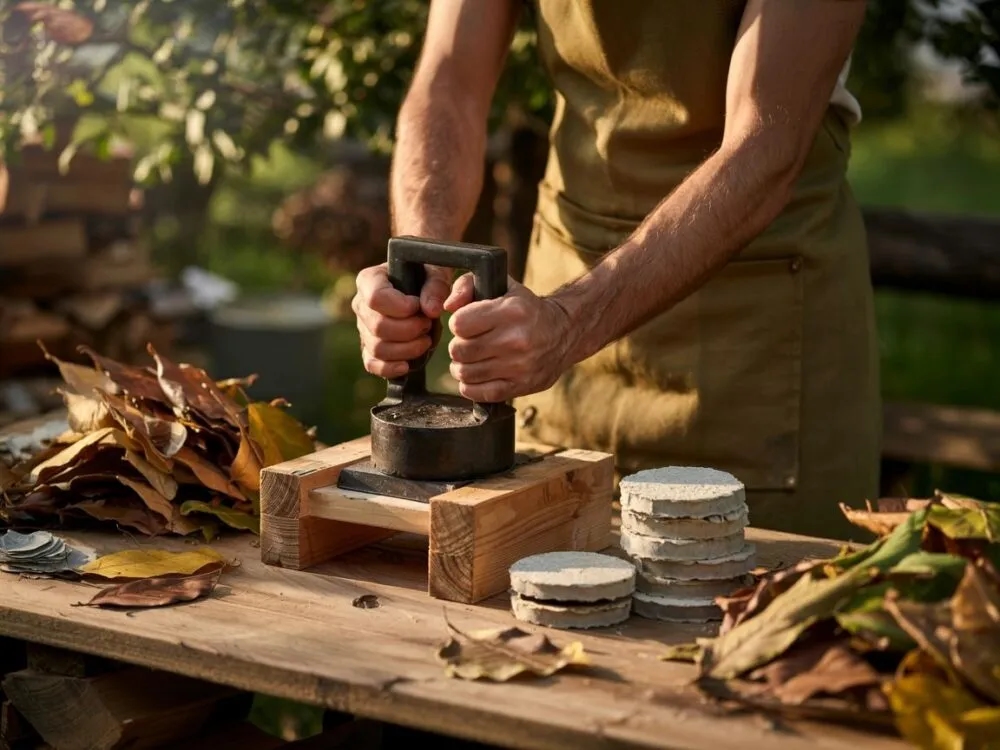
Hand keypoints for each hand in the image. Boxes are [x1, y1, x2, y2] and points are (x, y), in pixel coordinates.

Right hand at [352, 263, 450, 377]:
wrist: (422, 292)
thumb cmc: (426, 278)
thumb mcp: (435, 273)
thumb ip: (436, 287)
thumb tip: (431, 311)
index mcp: (370, 280)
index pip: (376, 298)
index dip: (401, 307)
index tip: (418, 307)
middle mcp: (361, 305)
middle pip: (378, 326)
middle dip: (409, 330)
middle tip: (427, 324)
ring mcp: (363, 328)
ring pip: (377, 348)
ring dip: (407, 349)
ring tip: (426, 340)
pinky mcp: (369, 348)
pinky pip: (372, 364)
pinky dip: (390, 368)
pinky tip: (408, 365)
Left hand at [445, 274, 574, 402]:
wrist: (563, 332)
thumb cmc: (525, 308)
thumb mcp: (501, 285)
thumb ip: (467, 285)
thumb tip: (448, 307)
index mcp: (511, 311)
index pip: (459, 324)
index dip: (458, 324)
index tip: (467, 324)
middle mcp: (516, 339)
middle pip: (460, 351)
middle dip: (458, 346)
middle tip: (468, 343)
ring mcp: (520, 366)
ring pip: (466, 373)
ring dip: (462, 367)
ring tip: (470, 359)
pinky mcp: (521, 386)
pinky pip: (480, 393)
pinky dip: (470, 387)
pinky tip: (476, 376)